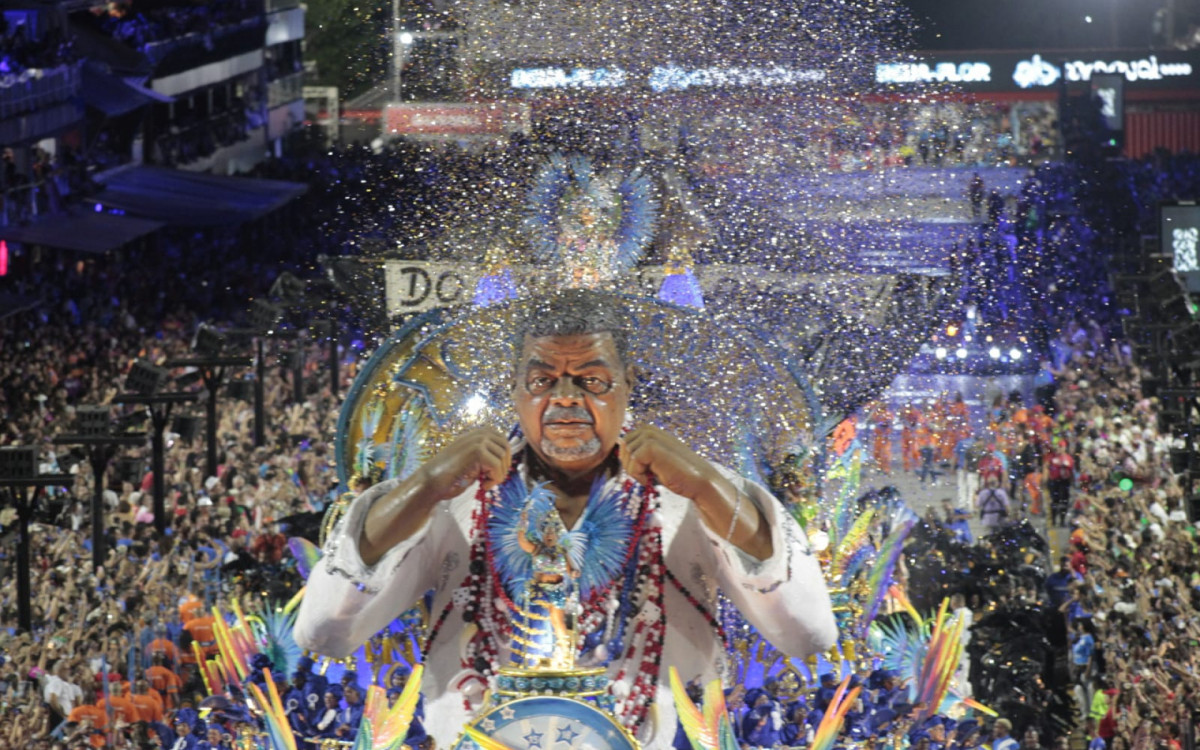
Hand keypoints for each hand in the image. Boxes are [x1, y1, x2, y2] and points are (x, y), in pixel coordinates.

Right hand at [361, 427, 509, 565]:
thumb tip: (506, 462)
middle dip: (503, 467)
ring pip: (503, 458)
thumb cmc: (450, 476)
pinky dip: (494, 479)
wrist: (431, 482)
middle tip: (491, 480)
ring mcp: (478, 440)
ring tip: (484, 484)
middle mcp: (478, 433)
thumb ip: (487, 457)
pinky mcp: (477, 451)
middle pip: (506, 448)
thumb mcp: (472, 462)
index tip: (494, 473)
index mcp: (477, 433)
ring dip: (498, 475)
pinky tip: (483, 485)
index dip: (503, 459)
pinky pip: (497, 466)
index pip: (503, 441)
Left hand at [619, 426, 719, 500]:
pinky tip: (658, 476)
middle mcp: (648, 429)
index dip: (632, 462)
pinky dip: (641, 476)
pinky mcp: (650, 446)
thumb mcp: (653, 459)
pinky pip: (632, 465)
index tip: (650, 468)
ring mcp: (649, 436)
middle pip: (622, 452)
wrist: (699, 480)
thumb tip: (619, 445)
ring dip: (638, 473)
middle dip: (633, 467)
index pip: (624, 446)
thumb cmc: (676, 472)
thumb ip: (637, 451)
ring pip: (626, 459)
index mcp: (647, 430)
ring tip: (657, 473)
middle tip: (653, 473)